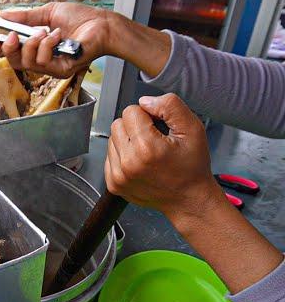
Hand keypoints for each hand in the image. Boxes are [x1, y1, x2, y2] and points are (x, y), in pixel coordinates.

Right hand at [0, 2, 112, 77]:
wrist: (102, 25)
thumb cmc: (80, 19)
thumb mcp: (47, 13)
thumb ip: (25, 17)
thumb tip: (4, 16)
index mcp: (37, 48)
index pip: (13, 54)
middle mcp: (43, 61)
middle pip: (15, 63)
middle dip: (10, 49)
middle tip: (12, 35)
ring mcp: (52, 68)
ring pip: (28, 63)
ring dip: (33, 44)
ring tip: (45, 31)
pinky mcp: (61, 71)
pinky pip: (44, 62)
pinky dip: (47, 45)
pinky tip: (58, 36)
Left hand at [104, 93, 223, 223]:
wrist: (188, 199)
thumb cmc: (192, 167)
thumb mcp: (193, 129)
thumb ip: (170, 106)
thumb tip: (144, 101)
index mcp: (146, 147)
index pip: (130, 111)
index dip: (148, 115)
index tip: (159, 128)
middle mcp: (128, 163)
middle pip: (118, 123)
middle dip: (135, 126)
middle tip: (154, 140)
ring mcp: (118, 176)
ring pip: (112, 139)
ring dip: (127, 141)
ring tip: (147, 153)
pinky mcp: (113, 184)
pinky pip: (109, 156)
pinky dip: (123, 156)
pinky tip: (140, 163)